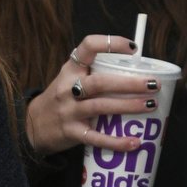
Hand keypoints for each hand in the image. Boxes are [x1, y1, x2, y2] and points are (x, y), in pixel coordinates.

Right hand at [24, 33, 156, 156]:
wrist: (33, 124)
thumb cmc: (62, 97)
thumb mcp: (71, 77)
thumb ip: (96, 72)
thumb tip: (138, 70)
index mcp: (71, 68)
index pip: (88, 47)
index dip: (111, 44)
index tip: (134, 48)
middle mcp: (68, 87)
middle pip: (100, 82)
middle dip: (129, 82)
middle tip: (153, 84)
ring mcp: (69, 111)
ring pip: (100, 107)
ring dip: (128, 106)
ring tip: (151, 105)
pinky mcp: (72, 133)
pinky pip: (96, 138)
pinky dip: (116, 141)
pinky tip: (134, 142)